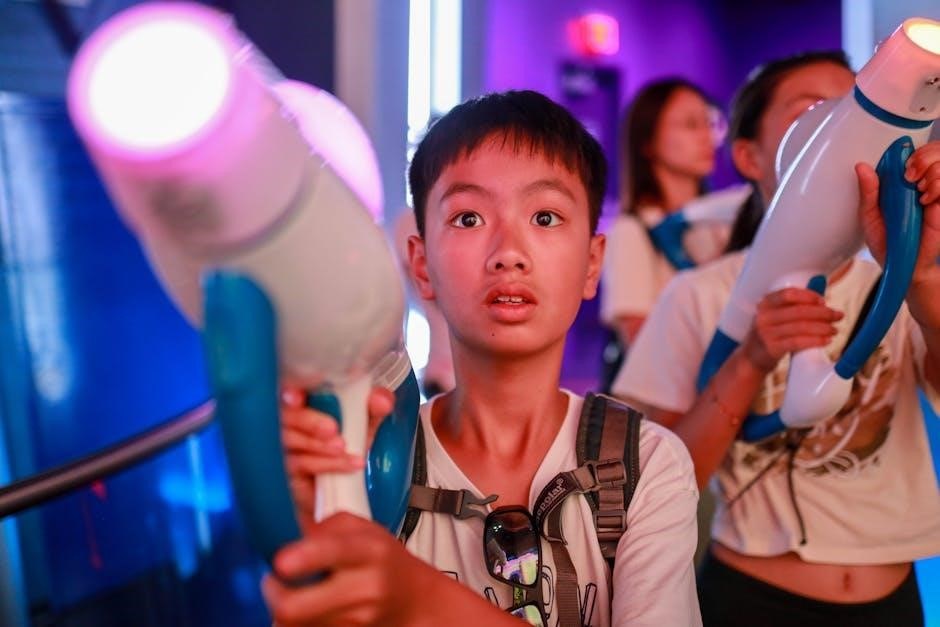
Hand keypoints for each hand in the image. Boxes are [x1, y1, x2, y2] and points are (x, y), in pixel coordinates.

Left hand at [262, 512, 432, 626]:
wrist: (412, 599)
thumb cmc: (383, 560)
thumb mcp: (364, 529)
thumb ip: (327, 526)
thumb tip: (292, 533)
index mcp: (369, 550)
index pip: (333, 552)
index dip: (302, 559)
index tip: (281, 562)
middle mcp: (365, 586)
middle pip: (296, 606)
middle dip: (274, 595)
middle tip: (272, 581)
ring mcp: (357, 618)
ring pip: (297, 622)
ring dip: (285, 608)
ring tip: (294, 592)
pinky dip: (300, 621)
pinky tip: (308, 608)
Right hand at [281, 386, 394, 531]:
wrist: (339, 492)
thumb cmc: (343, 449)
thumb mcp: (362, 427)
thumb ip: (372, 409)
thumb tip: (382, 400)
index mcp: (303, 402)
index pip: (289, 390)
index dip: (290, 391)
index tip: (298, 396)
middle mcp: (286, 421)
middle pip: (285, 415)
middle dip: (308, 421)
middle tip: (332, 428)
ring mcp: (281, 446)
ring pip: (290, 440)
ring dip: (318, 445)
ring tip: (343, 447)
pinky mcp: (284, 471)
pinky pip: (300, 464)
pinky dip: (327, 463)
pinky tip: (350, 465)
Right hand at [742, 287, 843, 372]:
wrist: (751, 358)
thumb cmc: (770, 335)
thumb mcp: (773, 317)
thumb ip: (792, 308)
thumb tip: (822, 302)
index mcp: (765, 304)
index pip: (789, 294)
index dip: (809, 296)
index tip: (823, 301)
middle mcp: (764, 316)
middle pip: (799, 311)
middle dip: (823, 313)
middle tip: (838, 316)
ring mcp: (766, 333)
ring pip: (801, 327)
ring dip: (823, 328)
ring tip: (834, 330)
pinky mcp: (772, 348)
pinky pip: (798, 342)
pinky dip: (815, 340)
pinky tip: (826, 340)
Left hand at [856, 141, 939, 328]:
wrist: (904, 264)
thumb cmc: (888, 242)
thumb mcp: (870, 216)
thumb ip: (868, 191)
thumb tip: (861, 167)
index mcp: (903, 183)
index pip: (915, 153)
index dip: (911, 152)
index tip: (902, 165)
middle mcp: (922, 184)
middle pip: (934, 152)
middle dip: (923, 157)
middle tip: (909, 176)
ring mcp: (935, 194)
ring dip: (930, 172)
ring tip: (918, 191)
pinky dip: (936, 188)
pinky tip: (925, 201)